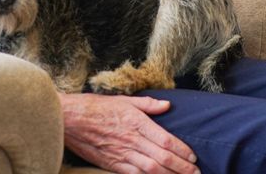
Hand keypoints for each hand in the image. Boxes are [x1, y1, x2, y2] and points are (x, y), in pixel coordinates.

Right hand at [59, 92, 198, 173]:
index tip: (193, 156)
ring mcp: (122, 154)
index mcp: (136, 121)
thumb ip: (147, 104)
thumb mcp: (123, 100)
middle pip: (162, 157)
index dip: (182, 149)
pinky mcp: (112, 164)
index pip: (165, 139)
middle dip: (182, 167)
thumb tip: (167, 106)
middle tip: (196, 173)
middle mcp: (131, 139)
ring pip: (152, 169)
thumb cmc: (95, 107)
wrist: (69, 119)